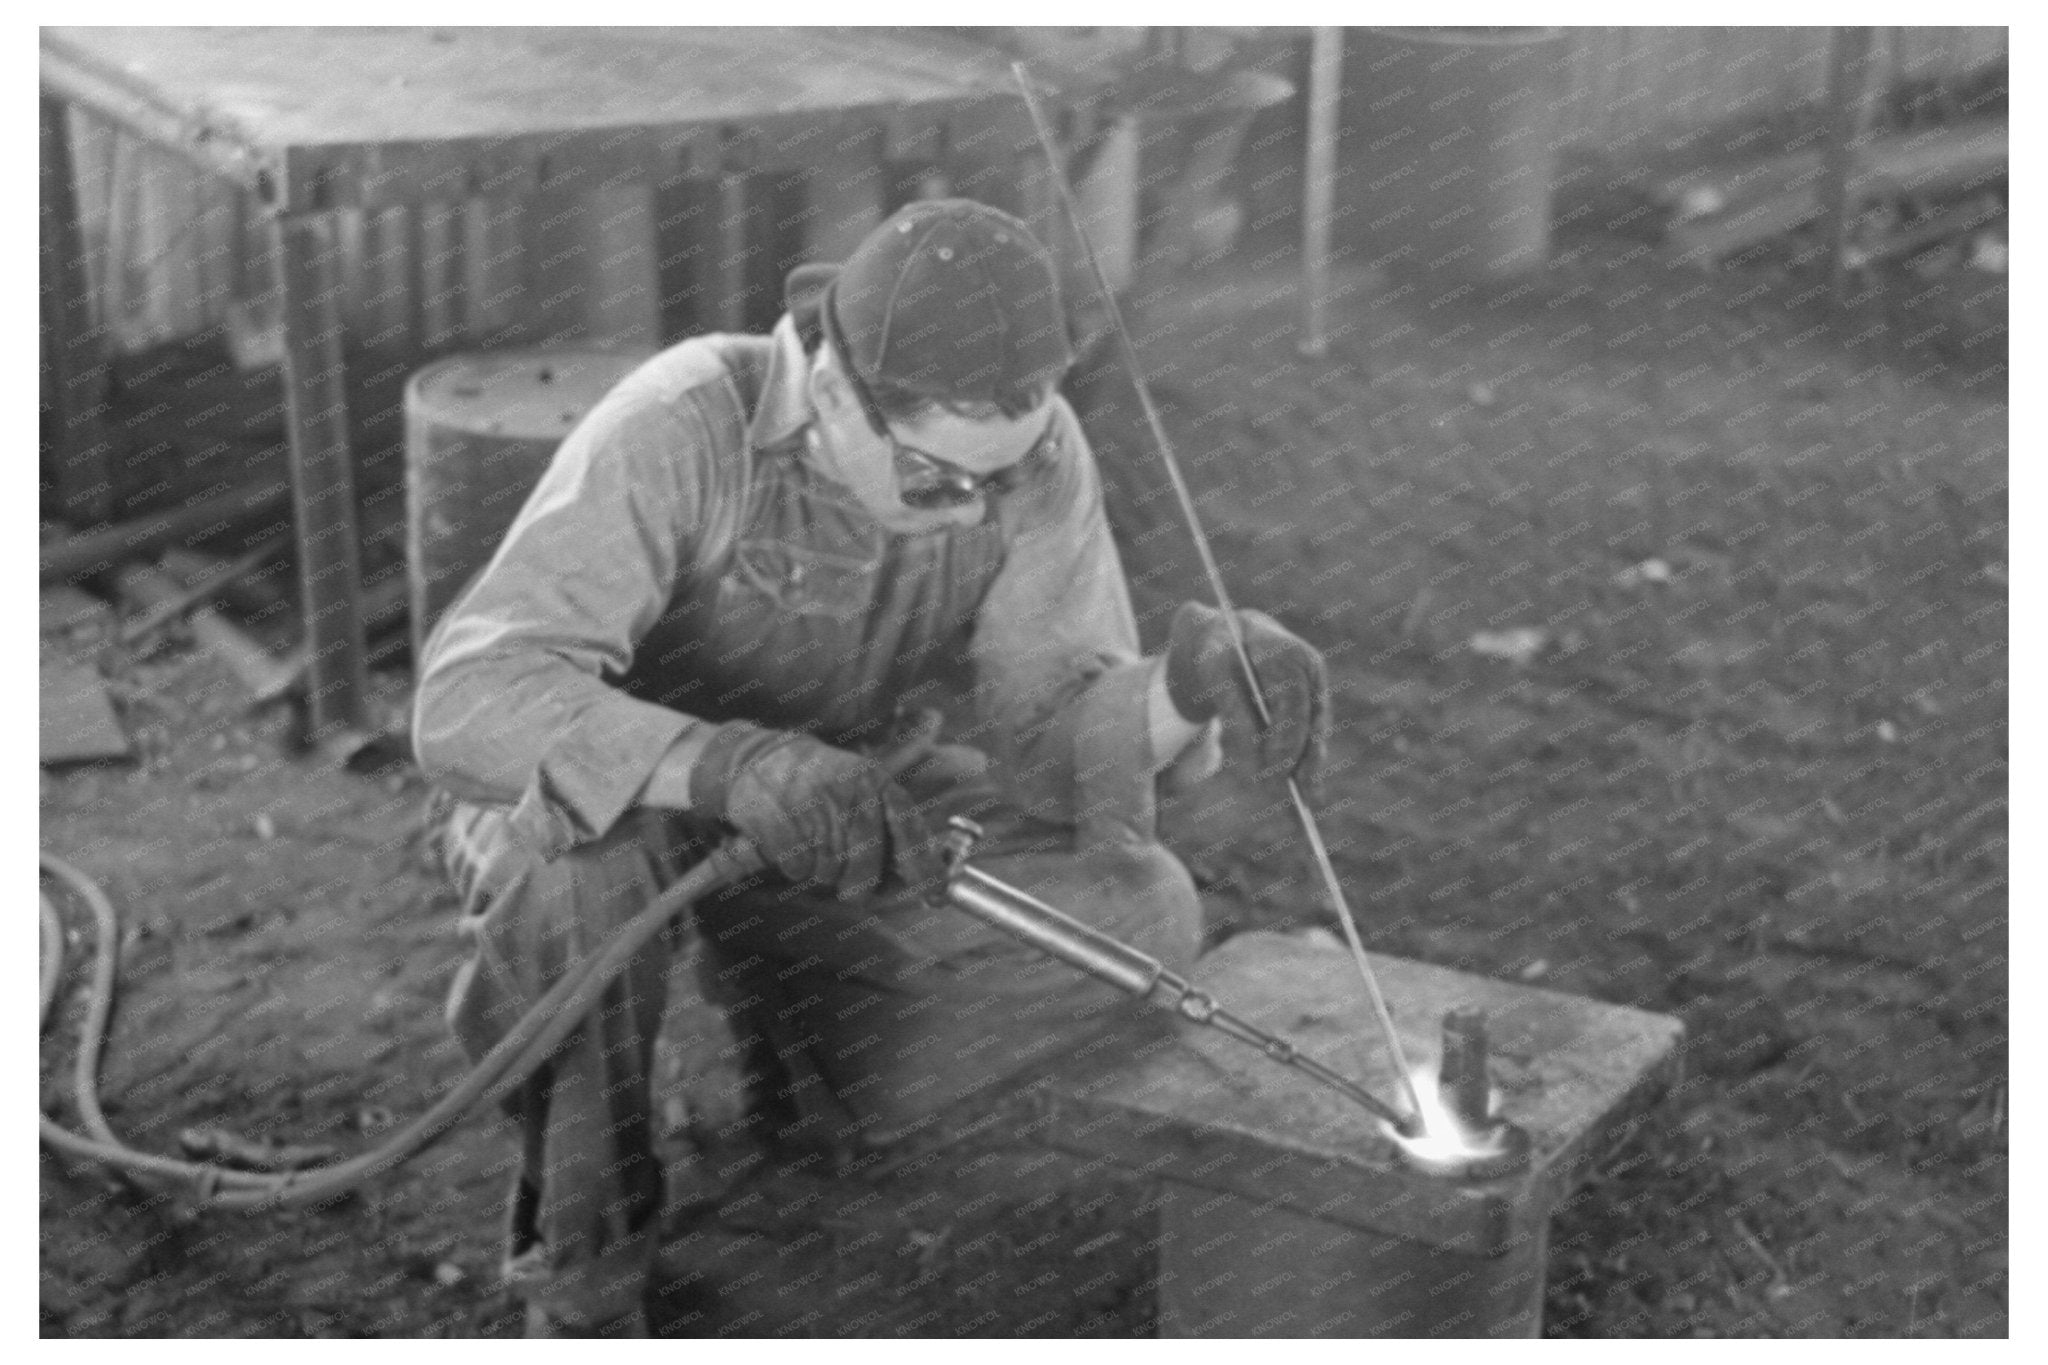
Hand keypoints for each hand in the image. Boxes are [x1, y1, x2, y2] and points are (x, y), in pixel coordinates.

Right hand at [689, 723, 948, 897]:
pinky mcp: (779, 821)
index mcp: (877, 783)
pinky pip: (798, 870)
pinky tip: (791, 841)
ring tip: (813, 843)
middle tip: (846, 880)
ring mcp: (814, 805)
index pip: (910, 833)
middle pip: (866, 870)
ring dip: (821, 872)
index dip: (925, 870)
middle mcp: (852, 792)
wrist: (760, 759)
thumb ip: (893, 829)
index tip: (935, 895)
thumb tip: (927, 881)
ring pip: (830, 874)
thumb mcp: (863, 790)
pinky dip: (794, 867)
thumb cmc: (822, 785)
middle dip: (856, 885)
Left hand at [1164, 601, 1329, 789]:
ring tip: (1304, 796)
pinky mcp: (1316, 695)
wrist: (1230, 636)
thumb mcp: (1214, 677)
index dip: (1285, 736)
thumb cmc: (1218, 656)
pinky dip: (1311, 758)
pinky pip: (1315, 730)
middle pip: (1306, 716)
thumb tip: (1255, 757)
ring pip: (1316, 726)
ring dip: (1309, 762)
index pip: (1289, 699)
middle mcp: (1306, 662)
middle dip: (1293, 754)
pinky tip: (1308, 787)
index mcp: (1281, 649)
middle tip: (1277, 785)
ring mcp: (1315, 679)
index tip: (1273, 768)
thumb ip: (1234, 712)